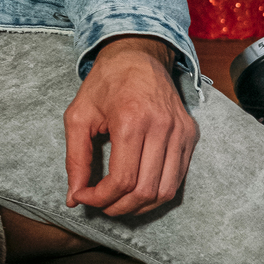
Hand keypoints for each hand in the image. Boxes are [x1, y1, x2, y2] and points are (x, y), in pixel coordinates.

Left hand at [63, 35, 197, 217]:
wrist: (138, 56)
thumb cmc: (105, 83)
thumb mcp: (78, 116)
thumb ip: (75, 159)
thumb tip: (73, 197)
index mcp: (131, 120)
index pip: (121, 180)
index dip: (99, 197)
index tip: (82, 196)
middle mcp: (162, 127)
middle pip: (145, 190)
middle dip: (117, 206)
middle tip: (98, 204)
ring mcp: (180, 132)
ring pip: (165, 191)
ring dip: (139, 206)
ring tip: (116, 203)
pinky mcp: (190, 134)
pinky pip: (178, 178)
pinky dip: (157, 193)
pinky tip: (136, 191)